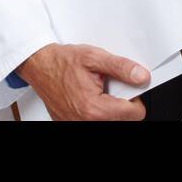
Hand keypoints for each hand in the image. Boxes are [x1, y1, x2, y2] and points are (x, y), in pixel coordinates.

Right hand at [16, 43, 149, 120]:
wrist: (39, 66)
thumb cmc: (62, 62)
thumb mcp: (95, 57)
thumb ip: (122, 68)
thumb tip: (142, 76)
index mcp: (94, 108)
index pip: (135, 114)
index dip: (136, 97)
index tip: (129, 87)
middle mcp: (85, 122)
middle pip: (122, 119)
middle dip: (121, 102)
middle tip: (109, 85)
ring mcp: (76, 125)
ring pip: (108, 121)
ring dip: (108, 107)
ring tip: (97, 89)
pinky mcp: (70, 124)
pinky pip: (93, 121)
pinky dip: (95, 110)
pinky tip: (88, 95)